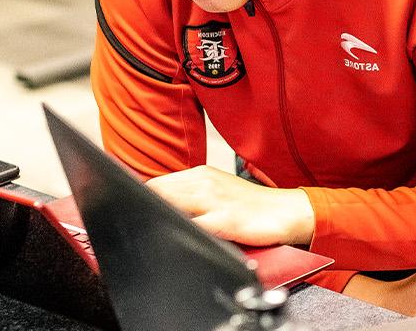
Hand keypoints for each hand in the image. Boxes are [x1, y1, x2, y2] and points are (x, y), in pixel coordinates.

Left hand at [144, 165, 314, 245]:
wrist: (288, 211)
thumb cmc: (252, 207)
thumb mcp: (218, 194)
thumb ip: (190, 197)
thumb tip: (161, 208)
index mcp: (200, 175)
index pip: (156, 185)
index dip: (138, 200)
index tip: (128, 213)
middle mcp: (204, 183)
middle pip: (157, 193)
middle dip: (140, 209)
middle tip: (129, 225)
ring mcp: (214, 200)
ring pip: (170, 204)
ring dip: (155, 219)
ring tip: (144, 234)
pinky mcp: (225, 219)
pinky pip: (193, 226)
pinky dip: (179, 232)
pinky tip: (172, 240)